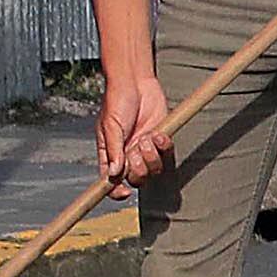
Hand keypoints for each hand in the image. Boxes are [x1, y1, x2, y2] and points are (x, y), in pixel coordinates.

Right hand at [96, 77, 175, 192]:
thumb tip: (114, 174)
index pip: (111, 181)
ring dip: (152, 156)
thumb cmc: (117, 102)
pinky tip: (158, 134)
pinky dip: (163, 146)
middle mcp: (128, 155)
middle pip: (136, 179)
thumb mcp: (110, 126)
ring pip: (153, 169)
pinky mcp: (160, 141)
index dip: (116, 192)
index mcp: (111, 155)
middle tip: (136, 150)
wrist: (135, 83)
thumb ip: (113, 151)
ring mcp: (145, 149)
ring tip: (147, 138)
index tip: (124, 193)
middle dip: (139, 169)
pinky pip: (166, 154)